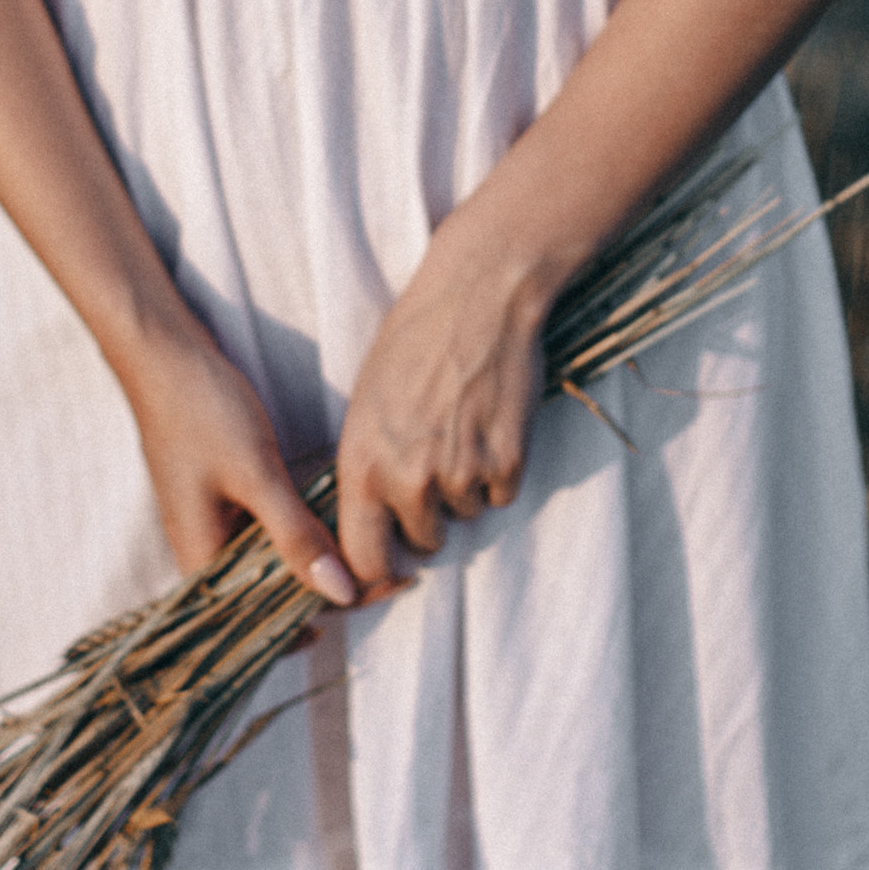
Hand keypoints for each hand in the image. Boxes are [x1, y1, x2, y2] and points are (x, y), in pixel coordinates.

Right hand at [121, 325, 358, 609]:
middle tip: (394, 572)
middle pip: (274, 598)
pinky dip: (303, 534)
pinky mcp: (224, 500)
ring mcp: (213, 526)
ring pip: (273, 565)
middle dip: (331, 590)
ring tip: (376, 553)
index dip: (326, 614)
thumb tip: (342, 593)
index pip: (267, 620)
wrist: (162, 352)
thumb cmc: (201, 411)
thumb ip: (296, 536)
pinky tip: (335, 524)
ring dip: (320, 562)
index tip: (379, 591)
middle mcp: (205, 553)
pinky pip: (267, 535)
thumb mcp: (255, 473)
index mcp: (202, 561)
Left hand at [332, 207, 552, 596]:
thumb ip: (366, 466)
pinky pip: (502, 495)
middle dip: (428, 521)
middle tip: (434, 468)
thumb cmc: (413, 341)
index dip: (374, 573)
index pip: (360, 559)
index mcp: (362, 463)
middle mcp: (407, 478)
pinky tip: (489, 424)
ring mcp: (460, 473)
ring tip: (460, 427)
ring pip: (465, 515)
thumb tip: (370, 525)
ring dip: (466, 488)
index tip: (387, 569)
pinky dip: (500, 471)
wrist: (477, 296)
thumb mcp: (365, 405)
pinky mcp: (508, 462)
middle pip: (422, 544)